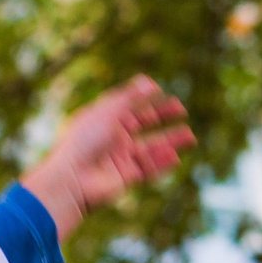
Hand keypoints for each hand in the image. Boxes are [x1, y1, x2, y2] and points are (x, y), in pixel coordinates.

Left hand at [20, 76, 194, 238]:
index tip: (166, 94)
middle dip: (163, 119)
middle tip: (183, 111)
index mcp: (104, 121)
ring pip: (150, 149)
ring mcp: (119, 159)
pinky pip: (147, 169)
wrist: (71, 180)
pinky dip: (162, 163)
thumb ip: (130, 97)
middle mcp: (112, 139)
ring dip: (170, 142)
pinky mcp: (124, 178)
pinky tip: (176, 157)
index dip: (148, 101)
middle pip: (143, 126)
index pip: (131, 108)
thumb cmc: (84, 141)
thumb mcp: (107, 112)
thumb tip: (150, 82)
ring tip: (190, 136)